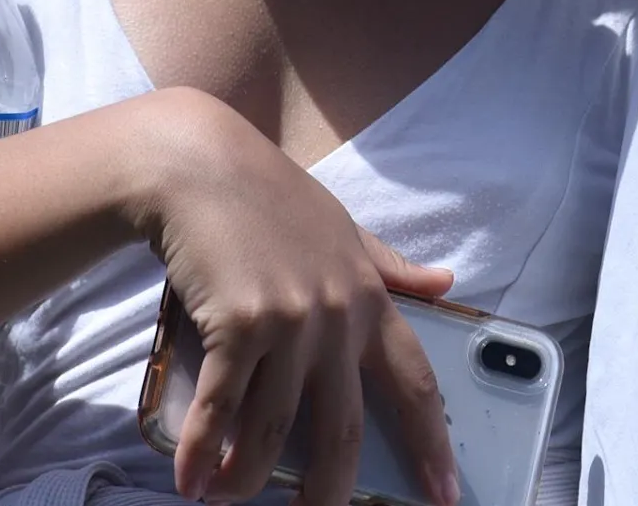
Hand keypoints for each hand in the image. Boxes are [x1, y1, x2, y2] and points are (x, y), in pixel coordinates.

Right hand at [142, 92, 458, 505]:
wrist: (201, 166)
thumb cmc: (271, 198)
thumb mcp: (344, 228)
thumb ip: (392, 266)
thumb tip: (447, 283)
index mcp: (370, 299)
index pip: (417, 384)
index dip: (433, 446)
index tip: (445, 496)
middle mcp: (337, 318)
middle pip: (343, 431)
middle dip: (330, 492)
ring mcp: (288, 323)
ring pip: (274, 433)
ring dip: (247, 480)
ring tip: (226, 500)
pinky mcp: (236, 326)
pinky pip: (221, 410)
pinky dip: (201, 453)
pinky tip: (189, 481)